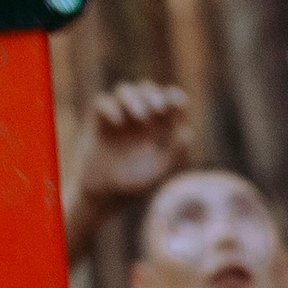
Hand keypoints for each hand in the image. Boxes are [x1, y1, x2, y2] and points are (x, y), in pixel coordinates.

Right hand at [74, 80, 192, 213]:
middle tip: (158, 108)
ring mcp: (118, 118)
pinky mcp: (98, 123)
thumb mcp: (159, 173)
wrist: (104, 197)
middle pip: (147, 90)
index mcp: (159, 126)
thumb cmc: (135, 186)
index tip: (177, 103)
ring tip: (139, 115)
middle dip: (153, 93)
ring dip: (133, 97)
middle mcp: (139, 118)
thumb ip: (176, 154)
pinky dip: (111, 107)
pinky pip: (102, 102)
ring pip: (125, 90)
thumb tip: (189, 133)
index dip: (174, 97)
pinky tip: (118, 122)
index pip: (169, 101)